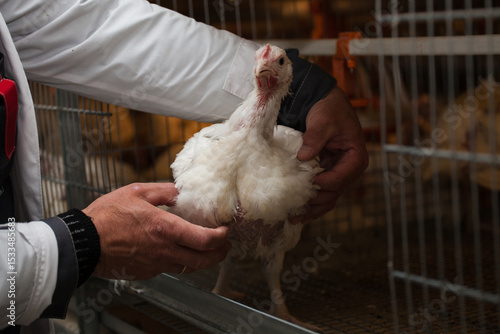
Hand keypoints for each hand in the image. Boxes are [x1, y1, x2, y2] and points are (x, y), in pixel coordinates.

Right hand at [82, 183, 230, 279]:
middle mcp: (164, 250)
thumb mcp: (137, 192)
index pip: (204, 240)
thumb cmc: (107, 216)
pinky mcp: (147, 272)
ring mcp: (156, 264)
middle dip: (219, 254)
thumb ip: (163, 191)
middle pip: (203, 260)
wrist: (85, 243)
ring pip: (188, 268)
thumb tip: (179, 191)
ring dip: (202, 260)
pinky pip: (171, 269)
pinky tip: (179, 252)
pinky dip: (181, 262)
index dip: (221, 238)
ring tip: (206, 250)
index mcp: (165, 229)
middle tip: (225, 246)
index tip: (225, 231)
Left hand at [293, 87, 368, 222]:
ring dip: (312, 209)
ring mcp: (337, 173)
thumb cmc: (328, 109)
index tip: (307, 183)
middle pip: (333, 192)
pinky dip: (310, 202)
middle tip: (296, 210)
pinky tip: (297, 211)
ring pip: (327, 197)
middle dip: (315, 203)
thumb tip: (303, 157)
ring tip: (294, 218)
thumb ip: (315, 138)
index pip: (340, 178)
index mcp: (356, 158)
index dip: (323, 183)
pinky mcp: (326, 173)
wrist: (323, 102)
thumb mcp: (323, 121)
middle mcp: (349, 169)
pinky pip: (320, 192)